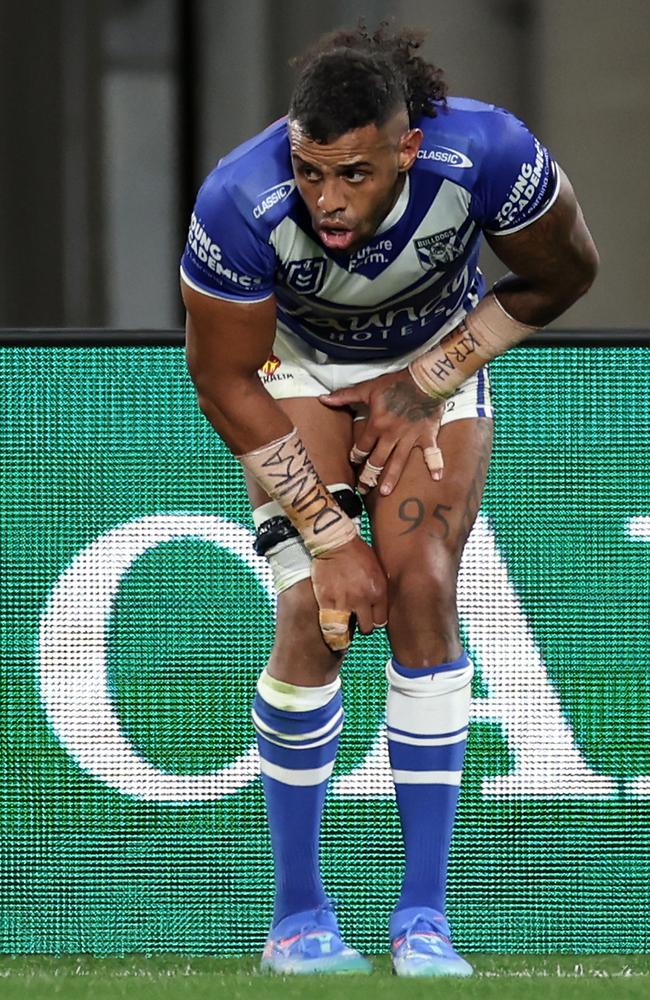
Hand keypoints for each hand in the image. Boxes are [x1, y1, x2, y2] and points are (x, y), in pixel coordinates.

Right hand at [311, 536, 387, 651]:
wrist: (336, 542)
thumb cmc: (357, 552)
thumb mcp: (378, 569)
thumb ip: (379, 588)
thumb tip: (379, 603)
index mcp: (378, 591)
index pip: (381, 620)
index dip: (375, 621)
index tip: (371, 619)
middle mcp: (362, 599)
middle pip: (366, 627)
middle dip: (363, 626)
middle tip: (358, 622)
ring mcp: (343, 601)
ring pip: (346, 629)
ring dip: (345, 632)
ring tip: (343, 633)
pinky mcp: (326, 599)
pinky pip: (328, 622)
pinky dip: (329, 629)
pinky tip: (330, 631)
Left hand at [320, 369, 445, 495]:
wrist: (425, 378)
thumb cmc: (396, 383)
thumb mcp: (368, 388)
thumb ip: (345, 396)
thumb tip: (323, 398)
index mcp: (377, 424)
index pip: (362, 446)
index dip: (356, 455)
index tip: (354, 462)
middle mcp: (392, 435)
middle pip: (377, 460)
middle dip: (368, 475)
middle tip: (362, 488)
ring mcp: (410, 437)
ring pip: (398, 462)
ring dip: (391, 478)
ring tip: (384, 492)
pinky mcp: (427, 435)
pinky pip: (431, 453)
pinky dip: (435, 464)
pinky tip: (437, 478)